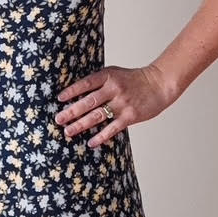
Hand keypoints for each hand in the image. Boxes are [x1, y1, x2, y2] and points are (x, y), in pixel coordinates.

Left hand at [54, 63, 175, 146]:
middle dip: (71, 111)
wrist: (159, 84)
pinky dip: (101, 136)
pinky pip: (112, 128)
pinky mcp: (130, 116)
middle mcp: (114, 89)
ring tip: (68, 131)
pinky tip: (91, 142)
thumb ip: (99, 82)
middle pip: (88, 101)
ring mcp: (122, 103)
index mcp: (108, 76)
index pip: (86, 83)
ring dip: (81, 125)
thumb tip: (76, 94)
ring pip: (97, 116)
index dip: (71, 91)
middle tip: (58, 119)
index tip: (59, 99)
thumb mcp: (115, 74)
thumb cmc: (134, 80)